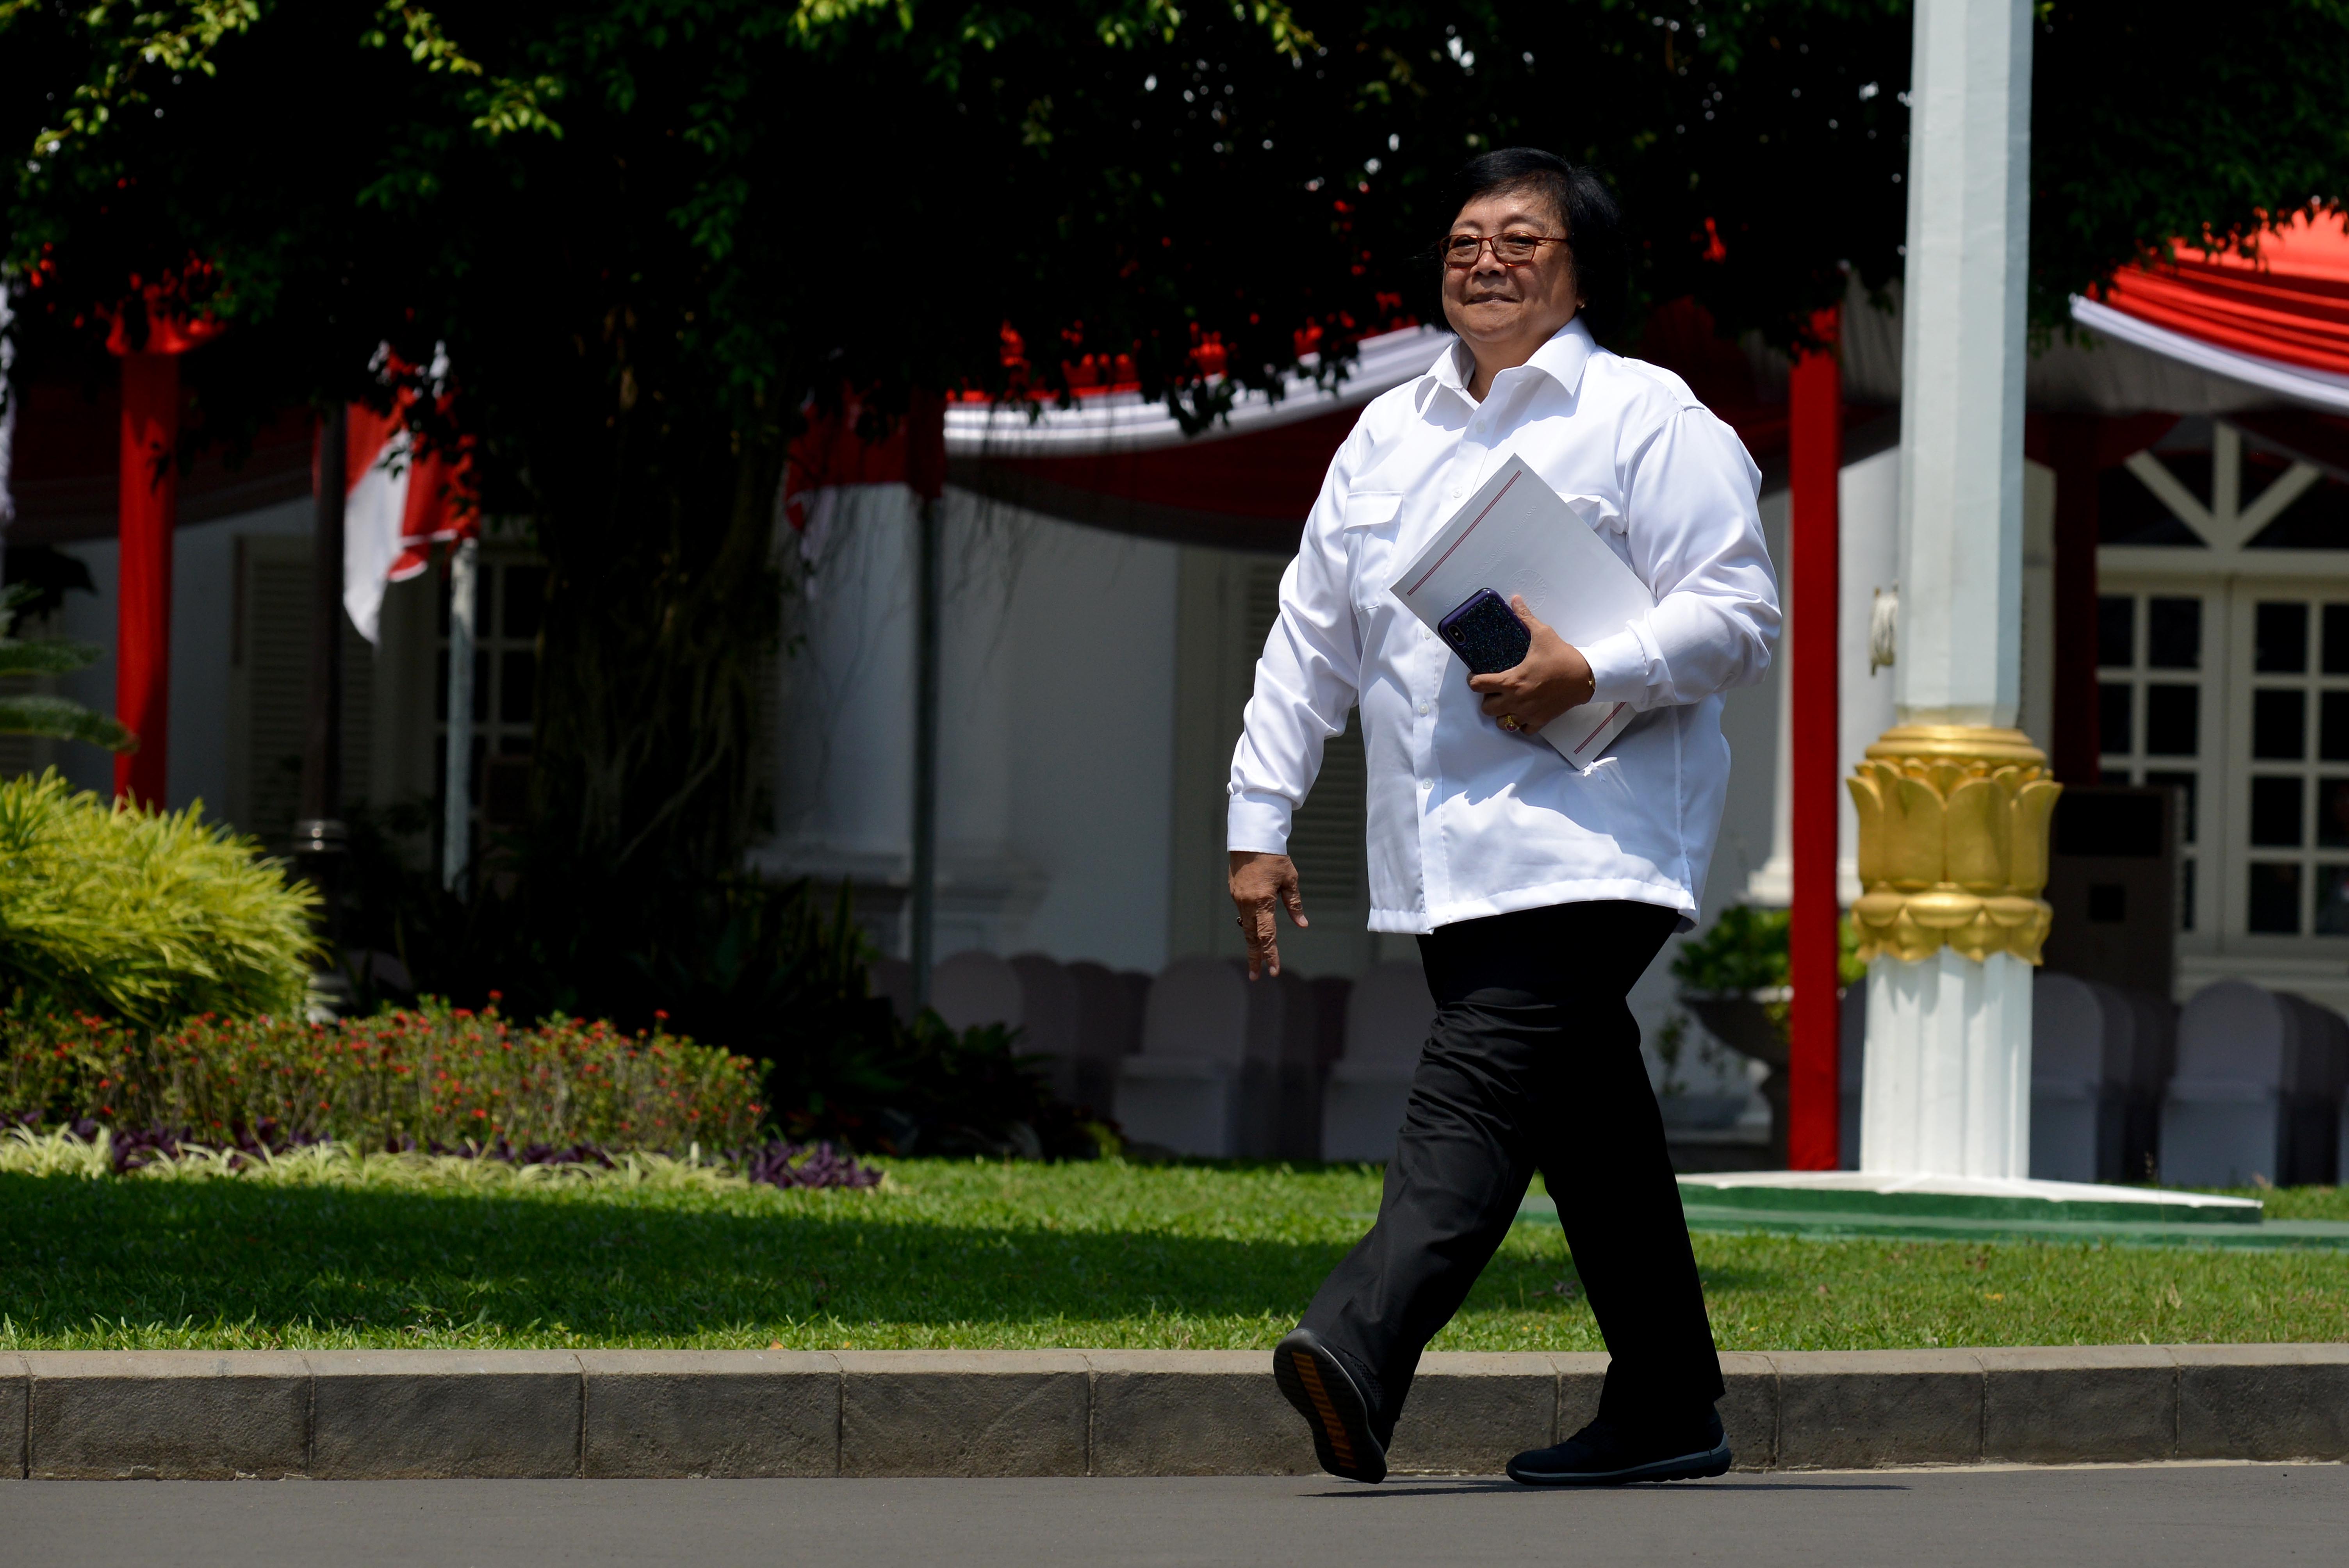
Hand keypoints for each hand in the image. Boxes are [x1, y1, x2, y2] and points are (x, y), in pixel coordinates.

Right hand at [1228, 850, 1306, 978]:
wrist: (1251, 840)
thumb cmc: (1274, 858)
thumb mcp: (1289, 880)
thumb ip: (1294, 904)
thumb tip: (1302, 924)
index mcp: (1262, 901)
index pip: (1267, 935)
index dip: (1270, 955)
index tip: (1273, 970)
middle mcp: (1247, 903)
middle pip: (1251, 937)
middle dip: (1254, 957)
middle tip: (1256, 976)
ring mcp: (1238, 899)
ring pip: (1245, 926)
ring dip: (1251, 943)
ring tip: (1255, 959)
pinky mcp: (1235, 893)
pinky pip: (1242, 913)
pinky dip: (1249, 924)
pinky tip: (1254, 930)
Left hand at [1467, 595, 1593, 733]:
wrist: (1586, 677)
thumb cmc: (1563, 657)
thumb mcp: (1543, 634)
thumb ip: (1525, 618)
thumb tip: (1515, 601)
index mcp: (1511, 680)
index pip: (1478, 685)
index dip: (1473, 680)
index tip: (1477, 675)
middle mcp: (1516, 700)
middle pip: (1486, 708)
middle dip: (1487, 699)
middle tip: (1494, 690)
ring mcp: (1527, 713)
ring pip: (1502, 723)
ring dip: (1501, 714)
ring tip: (1507, 703)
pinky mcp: (1540, 720)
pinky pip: (1523, 730)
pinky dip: (1521, 724)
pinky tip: (1524, 713)